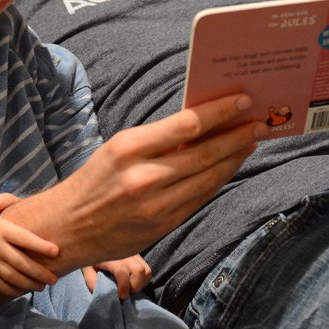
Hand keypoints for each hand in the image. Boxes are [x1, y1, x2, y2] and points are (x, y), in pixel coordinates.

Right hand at [0, 194, 59, 296]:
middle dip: (40, 272)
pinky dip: (13, 290)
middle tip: (54, 279)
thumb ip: (6, 200)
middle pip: (22, 263)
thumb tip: (22, 200)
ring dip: (30, 283)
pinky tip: (23, 291)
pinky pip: (0, 285)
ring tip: (42, 286)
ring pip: (14, 277)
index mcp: (1, 229)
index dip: (41, 246)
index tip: (56, 251)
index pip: (25, 239)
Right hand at [3, 93, 263, 270]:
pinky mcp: (164, 224)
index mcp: (129, 148)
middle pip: (205, 152)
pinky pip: (201, 197)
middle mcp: (144, 177)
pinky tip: (230, 166)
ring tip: (251, 141)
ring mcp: (156, 204)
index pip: (187, 125)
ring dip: (235, 157)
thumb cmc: (95, 180)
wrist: (68, 228)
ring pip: (209, 176)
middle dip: (238, 135)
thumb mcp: (118, 149)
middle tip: (259, 121)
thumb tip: (202, 124)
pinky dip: (219, 179)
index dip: (220, 112)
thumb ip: (158, 140)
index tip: (242, 100)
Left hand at [82, 254, 151, 297]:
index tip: (121, 296)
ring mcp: (134, 253)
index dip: (123, 286)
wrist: (96, 241)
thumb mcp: (87, 270)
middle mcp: (125, 254)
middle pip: (140, 271)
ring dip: (141, 283)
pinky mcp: (138, 256)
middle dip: (135, 286)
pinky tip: (133, 282)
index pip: (122, 272)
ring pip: (147, 270)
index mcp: (111, 257)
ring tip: (130, 287)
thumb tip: (104, 294)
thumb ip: (93, 283)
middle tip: (126, 292)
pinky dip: (143, 279)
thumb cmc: (91, 257)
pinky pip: (147, 269)